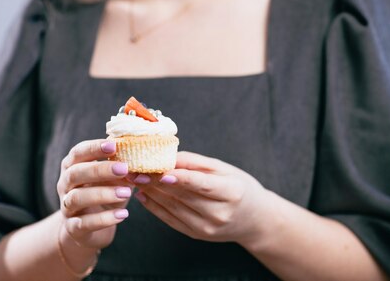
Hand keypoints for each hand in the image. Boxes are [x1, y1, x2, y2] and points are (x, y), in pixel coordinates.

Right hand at [57, 139, 131, 249]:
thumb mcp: (114, 179)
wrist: (89, 229)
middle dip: (100, 169)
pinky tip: (123, 214)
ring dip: (102, 193)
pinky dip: (104, 219)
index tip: (113, 145)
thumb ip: (122, 169)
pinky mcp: (72, 228)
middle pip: (75, 173)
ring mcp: (66, 207)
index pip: (78, 152)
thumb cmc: (104, 193)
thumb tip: (139, 161)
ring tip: (126, 193)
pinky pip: (84, 223)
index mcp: (73, 167)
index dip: (93, 148)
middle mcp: (65, 185)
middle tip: (124, 169)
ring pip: (77, 197)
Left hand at [132, 151, 272, 245]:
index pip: (201, 184)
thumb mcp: (225, 169)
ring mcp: (207, 228)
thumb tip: (169, 156)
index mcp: (232, 193)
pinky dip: (154, 207)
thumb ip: (197, 163)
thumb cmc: (240, 187)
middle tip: (136, 169)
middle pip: (183, 195)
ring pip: (173, 208)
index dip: (180, 177)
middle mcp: (219, 214)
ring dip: (151, 192)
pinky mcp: (196, 235)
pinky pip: (170, 220)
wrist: (254, 219)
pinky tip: (144, 194)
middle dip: (157, 181)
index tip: (159, 170)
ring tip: (135, 178)